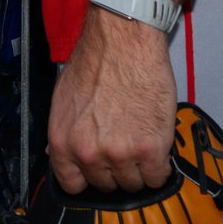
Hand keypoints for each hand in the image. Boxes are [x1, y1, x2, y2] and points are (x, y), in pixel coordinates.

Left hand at [48, 2, 177, 192]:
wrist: (123, 39)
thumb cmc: (95, 60)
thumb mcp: (65, 98)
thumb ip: (66, 132)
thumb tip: (64, 155)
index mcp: (62, 140)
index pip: (72, 184)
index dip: (87, 177)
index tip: (97, 171)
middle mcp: (88, 152)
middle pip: (106, 185)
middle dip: (114, 169)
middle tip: (123, 146)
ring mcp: (120, 153)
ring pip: (133, 184)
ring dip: (138, 167)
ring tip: (139, 138)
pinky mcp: (150, 149)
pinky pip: (157, 177)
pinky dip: (159, 165)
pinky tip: (155, 143)